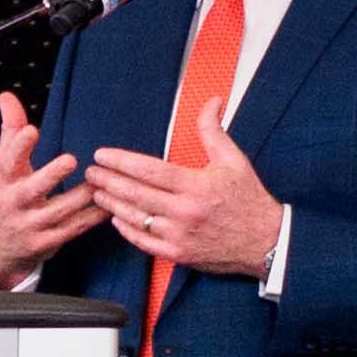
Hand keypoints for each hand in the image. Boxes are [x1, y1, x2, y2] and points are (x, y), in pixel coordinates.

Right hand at [0, 92, 102, 286]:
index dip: (18, 147)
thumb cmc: (9, 197)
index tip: (31, 130)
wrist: (0, 250)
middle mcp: (14, 204)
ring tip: (101, 180)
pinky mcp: (46, 244)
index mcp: (3, 181)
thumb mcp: (4, 166)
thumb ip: (10, 130)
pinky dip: (92, 217)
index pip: (7, 162)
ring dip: (81, 196)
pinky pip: (73, 229)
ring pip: (58, 211)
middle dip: (49, 175)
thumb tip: (7, 95)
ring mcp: (30, 226)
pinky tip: (109, 204)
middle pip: (30, 190)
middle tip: (70, 159)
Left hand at [85, 130, 283, 277]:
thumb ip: (214, 131)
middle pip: (136, 194)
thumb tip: (211, 101)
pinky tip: (115, 218)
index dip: (121, 161)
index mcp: (196, 185)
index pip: (149, 170)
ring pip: (136, 218)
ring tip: (96, 192)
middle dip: (108, 181)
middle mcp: (184, 211)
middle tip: (90, 172)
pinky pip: (144, 242)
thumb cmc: (249, 199)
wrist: (266, 241)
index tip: (102, 154)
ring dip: (112, 204)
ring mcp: (179, 236)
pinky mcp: (178, 255)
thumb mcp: (234, 160)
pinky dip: (127, 230)